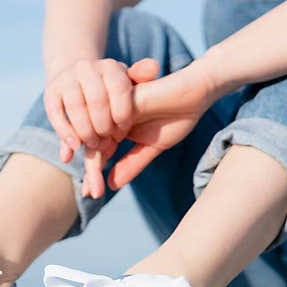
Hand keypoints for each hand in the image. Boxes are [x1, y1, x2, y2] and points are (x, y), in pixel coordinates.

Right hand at [44, 58, 159, 169]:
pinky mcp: (50, 91)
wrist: (77, 78)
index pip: (119, 90)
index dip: (122, 115)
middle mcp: (87, 68)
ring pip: (75, 107)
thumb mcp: (127, 83)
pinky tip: (74, 148)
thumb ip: (141, 78)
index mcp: (110, 66)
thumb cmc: (110, 89)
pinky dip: (64, 132)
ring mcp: (67, 78)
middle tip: (108, 144)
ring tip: (93, 146)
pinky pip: (55, 113)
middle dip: (103, 127)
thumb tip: (154, 66)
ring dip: (85, 131)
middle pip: (97, 100)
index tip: (123, 133)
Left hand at [91, 58, 218, 192]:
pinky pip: (106, 117)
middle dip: (91, 171)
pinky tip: (103, 150)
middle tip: (90, 193)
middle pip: (93, 145)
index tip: (90, 193)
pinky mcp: (123, 97)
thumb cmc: (176, 117)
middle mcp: (112, 117)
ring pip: (96, 133)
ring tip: (96, 181)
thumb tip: (111, 186)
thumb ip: (131, 164)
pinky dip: (102, 135)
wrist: (196, 93)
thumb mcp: (152, 147)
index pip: (101, 152)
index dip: (94, 173)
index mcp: (117, 128)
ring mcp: (116, 106)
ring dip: (94, 159)